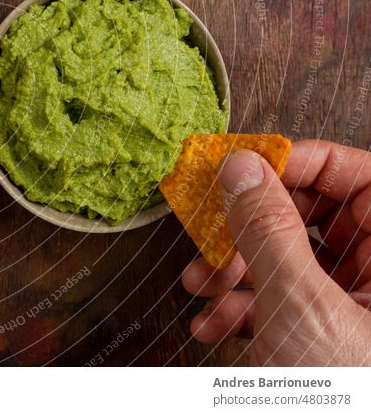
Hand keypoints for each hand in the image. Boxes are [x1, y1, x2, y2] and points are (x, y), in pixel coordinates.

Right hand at [182, 140, 370, 364]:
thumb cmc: (343, 397)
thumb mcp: (299, 306)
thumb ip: (269, 231)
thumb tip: (242, 168)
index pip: (363, 179)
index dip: (305, 164)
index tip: (249, 166)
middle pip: (314, 219)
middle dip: (252, 225)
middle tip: (216, 223)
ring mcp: (347, 313)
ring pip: (286, 262)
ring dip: (231, 271)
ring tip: (201, 283)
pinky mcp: (316, 341)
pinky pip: (276, 304)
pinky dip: (237, 310)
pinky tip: (213, 324)